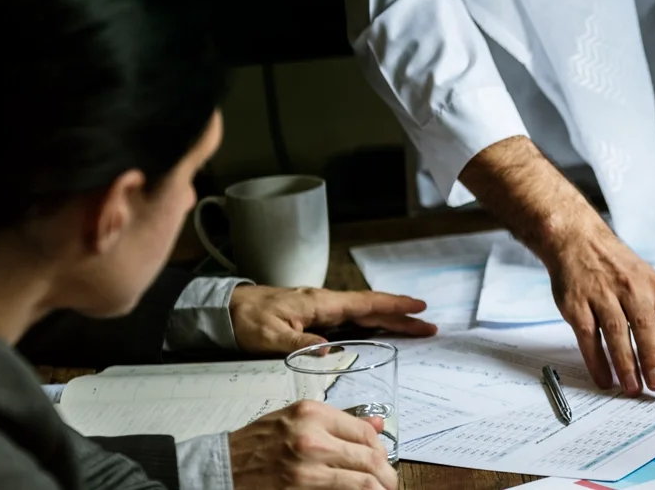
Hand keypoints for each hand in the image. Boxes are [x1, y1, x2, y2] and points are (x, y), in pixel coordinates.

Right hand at [229, 400, 396, 489]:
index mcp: (311, 413)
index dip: (381, 448)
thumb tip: (378, 424)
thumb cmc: (255, 445)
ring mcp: (306, 466)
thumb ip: (336, 422)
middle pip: (368, 456)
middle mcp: (311, 437)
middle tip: (390, 483)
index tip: (383, 459)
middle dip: (386, 474)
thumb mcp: (295, 420)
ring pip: (362, 480)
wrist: (220, 468)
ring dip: (379, 489)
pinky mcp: (300, 489)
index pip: (364, 431)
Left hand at [230, 285, 436, 354]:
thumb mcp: (269, 337)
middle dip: (401, 316)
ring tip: (413, 328)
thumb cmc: (246, 320)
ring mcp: (321, 310)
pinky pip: (351, 320)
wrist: (225, 310)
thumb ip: (300, 343)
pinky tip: (378, 331)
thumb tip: (329, 351)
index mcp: (321, 304)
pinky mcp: (314, 317)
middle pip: (372, 309)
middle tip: (429, 325)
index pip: (365, 303)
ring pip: (363, 314)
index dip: (394, 306)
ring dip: (389, 320)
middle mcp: (325, 304)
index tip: (419, 307)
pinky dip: (371, 323)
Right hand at [454, 136, 654, 395]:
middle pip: (648, 327)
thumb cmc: (619, 268)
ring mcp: (604, 296)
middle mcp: (633, 290)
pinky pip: (589, 336)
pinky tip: (604, 379)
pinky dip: (596, 360)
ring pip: (618, 332)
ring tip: (633, 389)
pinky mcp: (578, 304)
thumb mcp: (649, 286)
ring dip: (626, 363)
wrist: (578, 240)